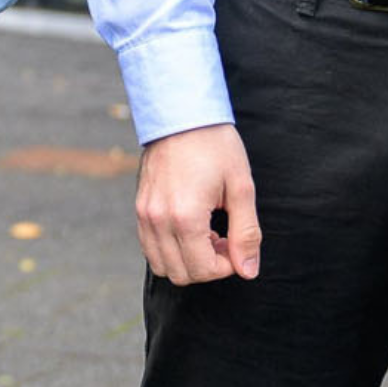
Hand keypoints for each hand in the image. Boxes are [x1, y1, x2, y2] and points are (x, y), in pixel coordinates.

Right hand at [135, 124, 259, 283]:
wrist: (180, 113)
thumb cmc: (215, 145)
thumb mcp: (241, 187)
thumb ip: (246, 233)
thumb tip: (248, 270)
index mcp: (184, 216)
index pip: (203, 270)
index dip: (226, 266)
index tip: (236, 245)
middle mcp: (158, 219)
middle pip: (181, 273)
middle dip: (207, 266)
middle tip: (225, 241)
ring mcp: (144, 213)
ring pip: (161, 265)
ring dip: (187, 260)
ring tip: (206, 235)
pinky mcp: (139, 206)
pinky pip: (149, 246)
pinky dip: (170, 249)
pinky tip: (189, 227)